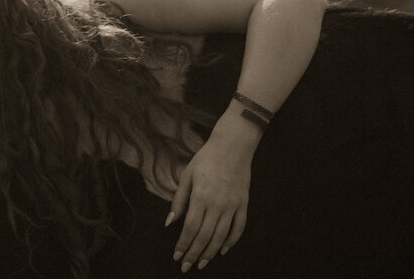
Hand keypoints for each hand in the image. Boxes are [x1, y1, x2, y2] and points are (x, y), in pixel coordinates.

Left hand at [166, 123, 255, 271]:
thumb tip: (169, 222)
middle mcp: (217, 204)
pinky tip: (222, 250)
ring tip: (202, 263)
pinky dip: (230, 242)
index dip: (183, 245)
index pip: (189, 228)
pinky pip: (238, 228)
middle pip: (204, 236)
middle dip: (194, 254)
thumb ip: (179, 200)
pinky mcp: (243, 204)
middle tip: (186, 267)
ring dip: (210, 253)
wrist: (233, 146)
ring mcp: (232, 205)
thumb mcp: (187, 175)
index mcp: (201, 196)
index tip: (177, 256)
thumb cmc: (206, 159)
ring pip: (220, 236)